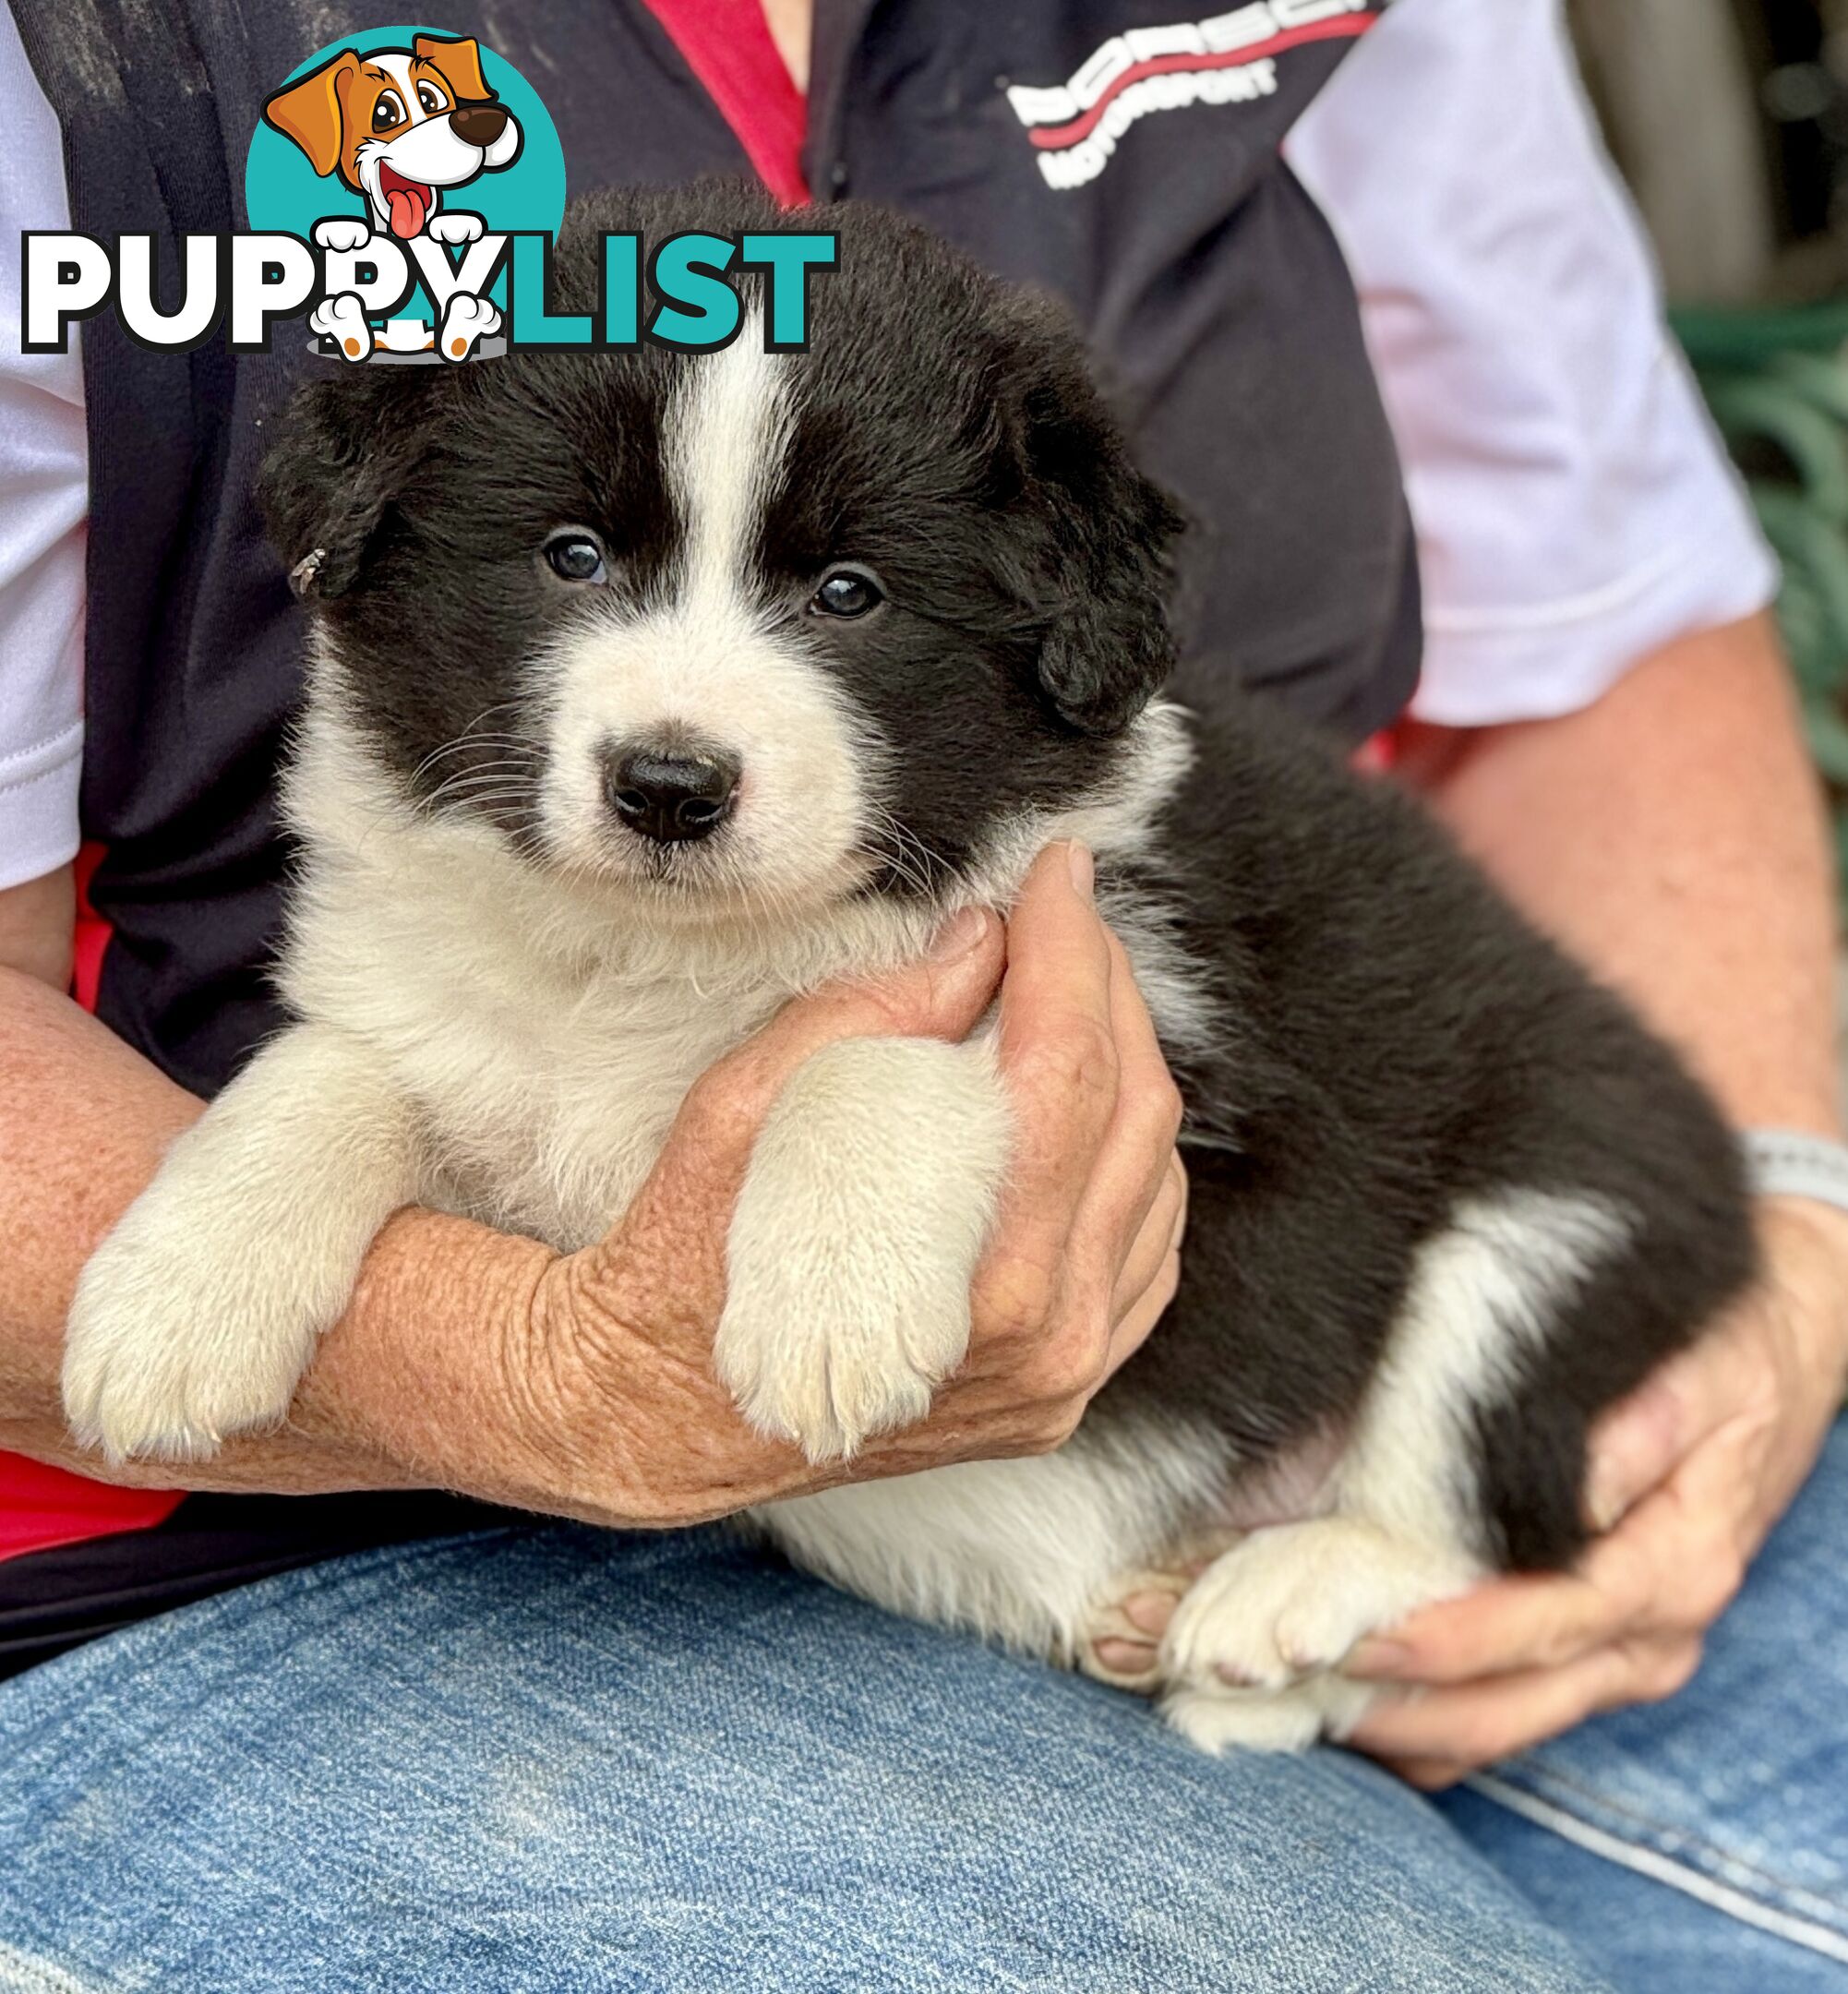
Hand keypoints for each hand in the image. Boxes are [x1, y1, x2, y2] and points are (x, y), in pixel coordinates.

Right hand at [482, 842, 1187, 1526]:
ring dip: (1125, 1065)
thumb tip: (977, 945)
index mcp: (973, 1269)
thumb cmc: (684, 1264)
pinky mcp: (1061, 1388)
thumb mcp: (737, 1114)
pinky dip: (1131, 1162)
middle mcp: (1042, 1333)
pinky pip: (1144, 1253)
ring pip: (1157, 1179)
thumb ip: (861, 1019)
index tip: (1056, 869)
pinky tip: (1085, 1109)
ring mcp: (1063, 1371)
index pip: (1067, 1070)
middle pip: (1134, 1112)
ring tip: (1067, 994)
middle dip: (1105, 986)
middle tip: (1059, 915)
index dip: (1070, 946)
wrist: (657, 1414)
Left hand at [1342, 1199, 1847, 1786]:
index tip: (1356, 1636)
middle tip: (1283, 1675)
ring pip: (1500, 1726)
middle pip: (1510, 1705)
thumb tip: (1560, 1487)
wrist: (1783, 1351)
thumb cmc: (1722, 1353)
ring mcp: (1625, 1655)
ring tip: (1289, 1690)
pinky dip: (1424, 1720)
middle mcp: (1652, 1633)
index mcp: (1673, 1568)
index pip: (1544, 1627)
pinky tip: (1343, 1692)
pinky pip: (1504, 1713)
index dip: (1446, 1640)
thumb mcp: (1689, 1371)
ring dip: (1397, 1723)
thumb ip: (1625, 1431)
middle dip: (1395, 1702)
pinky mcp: (1597, 1654)